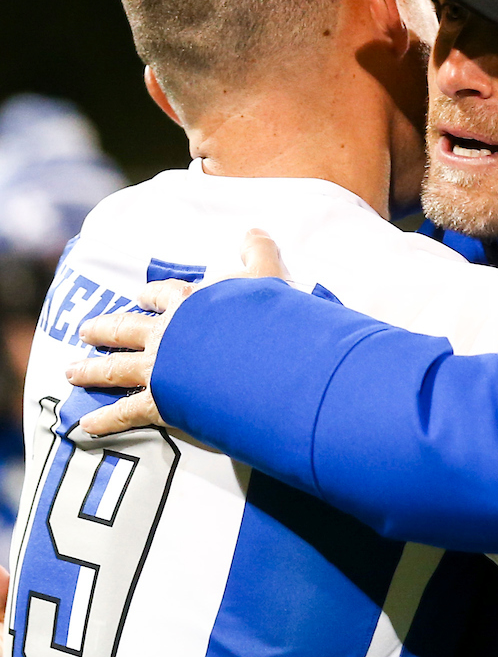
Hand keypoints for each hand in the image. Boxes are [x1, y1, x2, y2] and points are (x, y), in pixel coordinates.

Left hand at [64, 230, 288, 436]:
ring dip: (91, 370)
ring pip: (115, 368)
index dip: (150, 296)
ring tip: (71, 371)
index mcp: (187, 304)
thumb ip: (258, 253)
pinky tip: (87, 425)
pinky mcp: (161, 402)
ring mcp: (158, 369)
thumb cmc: (260, 321)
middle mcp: (165, 334)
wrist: (255, 362)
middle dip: (104, 330)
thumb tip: (253, 230)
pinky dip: (106, 419)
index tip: (139, 296)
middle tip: (86, 331)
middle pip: (126, 329)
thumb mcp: (267, 277)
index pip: (163, 296)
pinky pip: (126, 412)